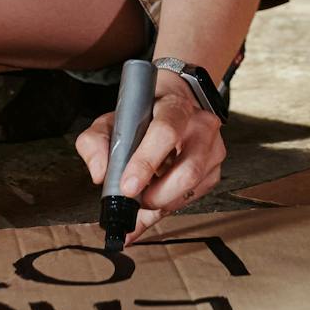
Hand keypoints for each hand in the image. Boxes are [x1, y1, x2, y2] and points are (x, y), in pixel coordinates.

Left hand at [75, 74, 224, 243]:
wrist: (172, 106)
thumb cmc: (142, 116)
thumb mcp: (111, 122)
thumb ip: (95, 144)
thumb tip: (100, 175)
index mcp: (175, 107)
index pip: (165, 133)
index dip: (146, 162)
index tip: (128, 186)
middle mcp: (201, 126)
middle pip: (188, 169)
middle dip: (158, 194)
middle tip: (136, 199)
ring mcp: (213, 149)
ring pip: (193, 187)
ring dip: (164, 201)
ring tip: (145, 196)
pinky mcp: (215, 170)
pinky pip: (195, 197)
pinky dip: (172, 203)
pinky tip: (160, 193)